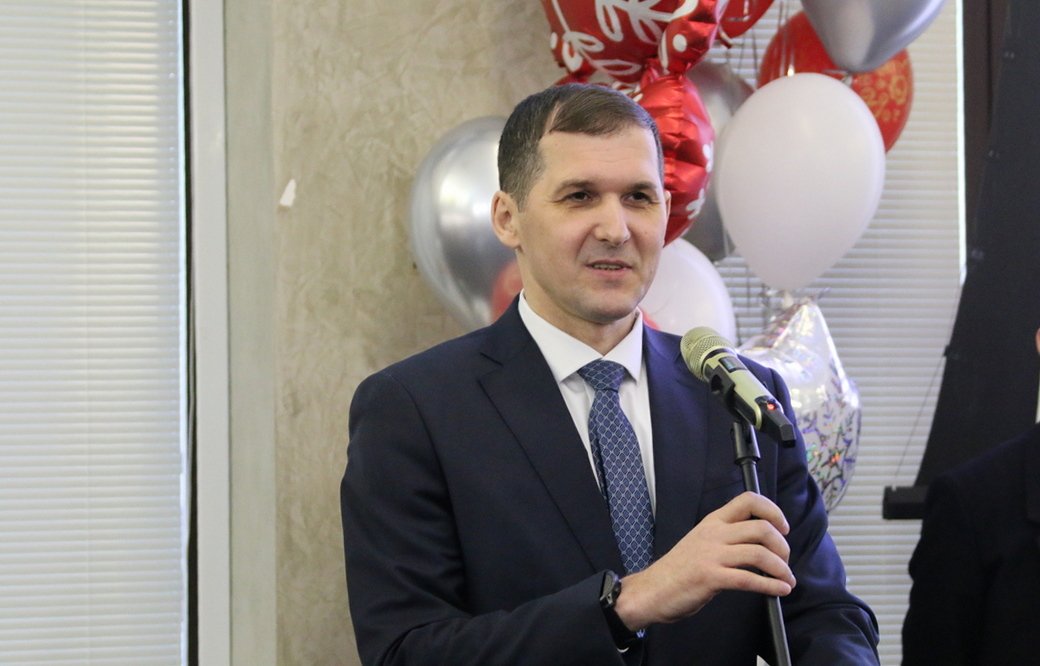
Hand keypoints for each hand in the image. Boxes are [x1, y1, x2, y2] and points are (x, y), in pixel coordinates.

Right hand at [614, 491, 795, 630]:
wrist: (652, 590)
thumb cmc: (679, 570)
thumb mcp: (701, 542)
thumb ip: (726, 538)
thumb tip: (761, 543)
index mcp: (712, 522)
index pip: (748, 500)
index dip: (772, 511)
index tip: (782, 527)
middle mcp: (713, 534)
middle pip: (761, 529)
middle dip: (782, 546)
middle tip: (785, 561)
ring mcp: (711, 555)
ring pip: (759, 554)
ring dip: (781, 569)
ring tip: (787, 579)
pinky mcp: (710, 577)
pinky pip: (749, 579)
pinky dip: (771, 585)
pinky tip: (779, 590)